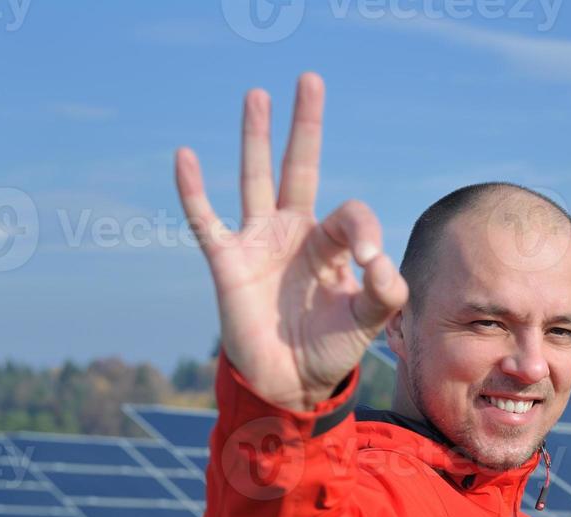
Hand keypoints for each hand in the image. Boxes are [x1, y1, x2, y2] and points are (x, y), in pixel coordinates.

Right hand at [174, 72, 407, 411]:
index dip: (363, 229)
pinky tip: (185, 156)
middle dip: (304, 126)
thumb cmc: (332, 350)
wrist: (292, 382)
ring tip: (258, 94)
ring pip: (255, 178)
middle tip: (310, 80)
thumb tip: (379, 259)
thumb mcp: (370, 321)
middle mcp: (294, 233)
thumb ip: (385, 290)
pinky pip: (205, 219)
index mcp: (331, 244)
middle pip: (298, 167)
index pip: (350, 214)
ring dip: (256, 138)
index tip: (368, 261)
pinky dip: (193, 190)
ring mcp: (258, 243)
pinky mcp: (227, 262)